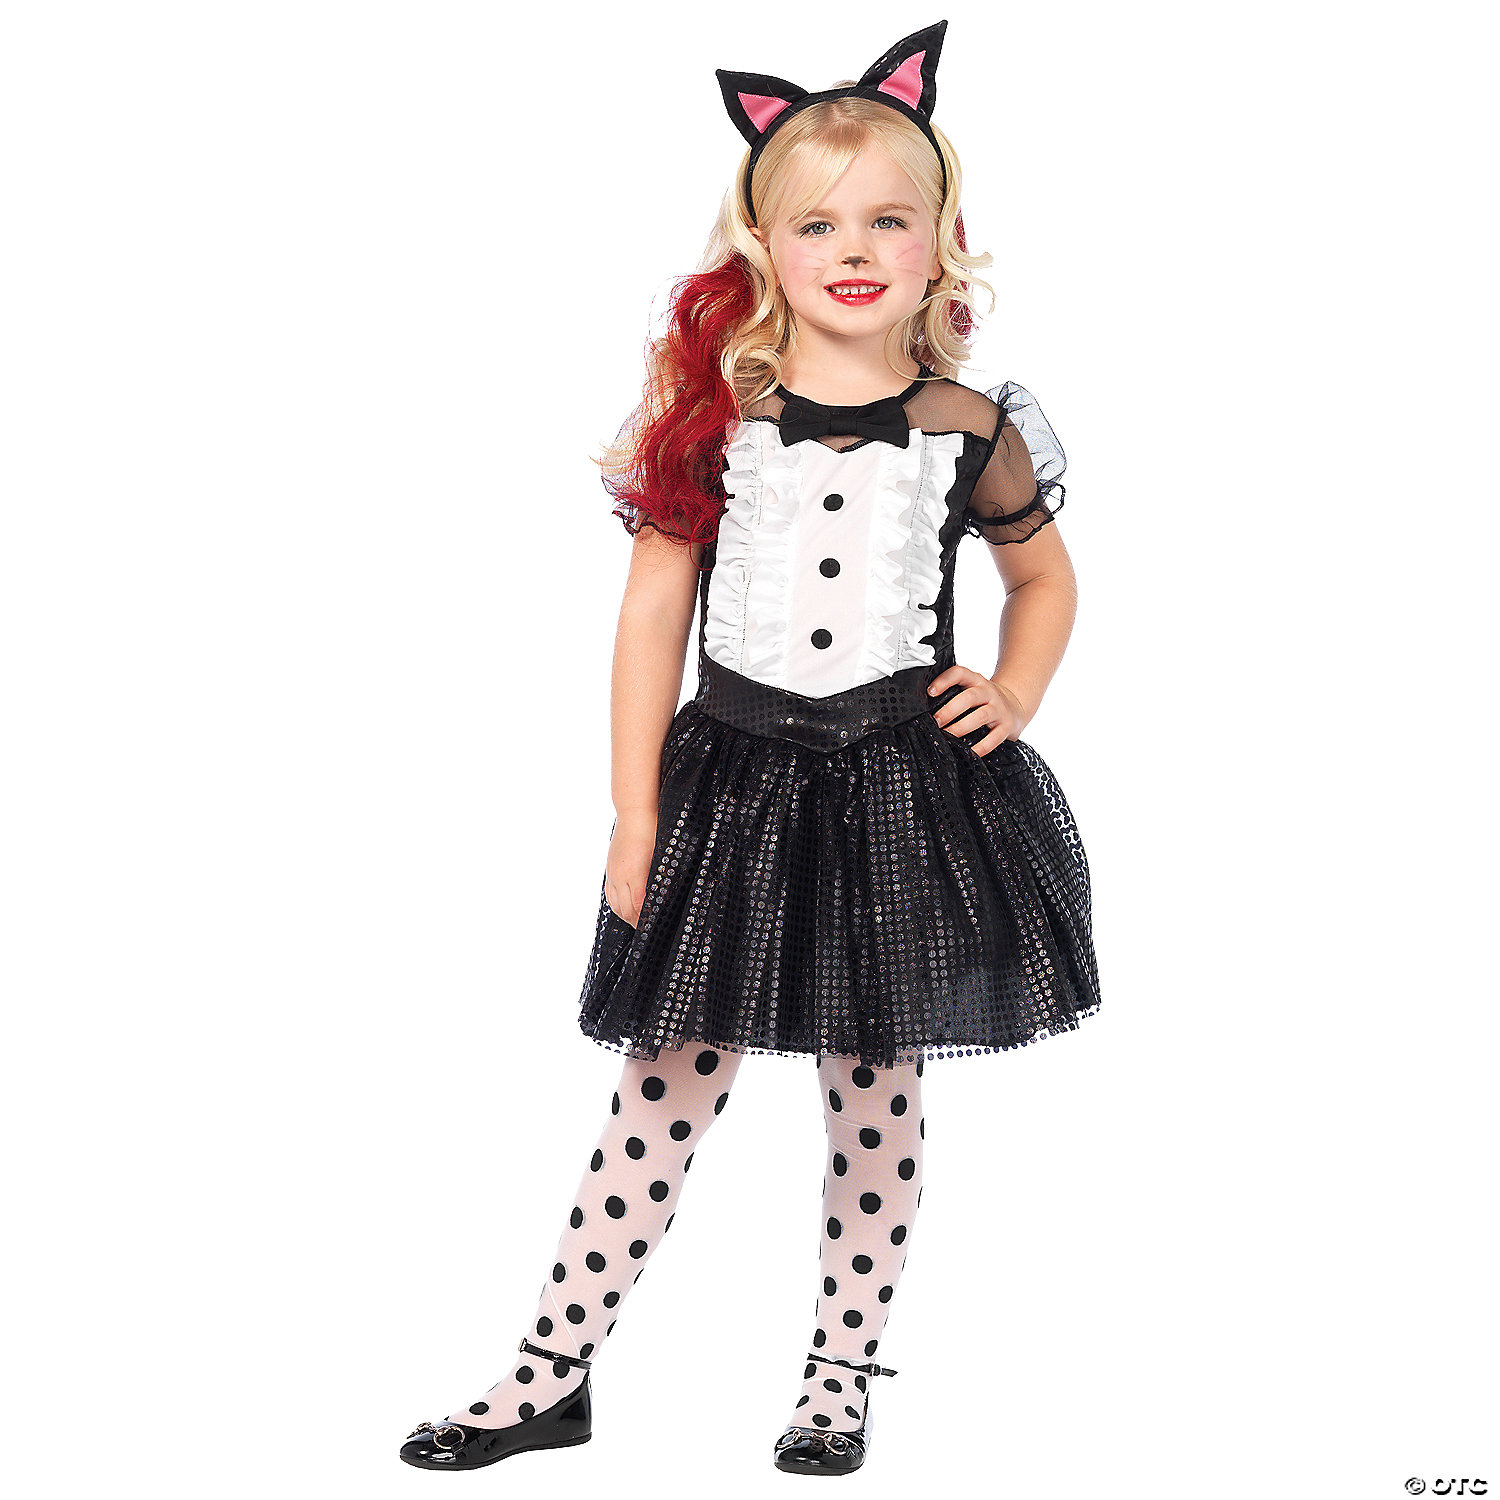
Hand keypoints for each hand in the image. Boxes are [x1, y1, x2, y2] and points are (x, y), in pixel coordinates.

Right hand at [605, 807, 658, 926]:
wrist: (635, 811)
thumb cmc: (654, 829)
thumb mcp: (663, 855)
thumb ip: (663, 878)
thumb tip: (665, 896)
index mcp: (635, 872)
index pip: (638, 906)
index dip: (645, 920)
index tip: (655, 927)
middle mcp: (621, 875)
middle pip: (626, 909)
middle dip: (637, 923)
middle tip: (650, 931)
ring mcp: (613, 872)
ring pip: (615, 904)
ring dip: (626, 917)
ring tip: (638, 923)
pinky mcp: (610, 869)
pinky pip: (610, 895)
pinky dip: (617, 906)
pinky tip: (626, 909)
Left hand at [927, 666, 1026, 756]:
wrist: (1016, 705)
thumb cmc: (985, 699)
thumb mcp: (972, 688)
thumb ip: (954, 691)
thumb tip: (923, 703)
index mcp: (976, 680)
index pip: (960, 673)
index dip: (945, 680)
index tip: (930, 692)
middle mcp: (988, 692)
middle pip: (969, 697)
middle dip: (950, 710)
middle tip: (935, 721)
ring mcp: (999, 709)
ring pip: (980, 716)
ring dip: (961, 727)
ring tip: (947, 736)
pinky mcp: (1007, 726)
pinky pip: (994, 738)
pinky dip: (981, 747)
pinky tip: (969, 752)